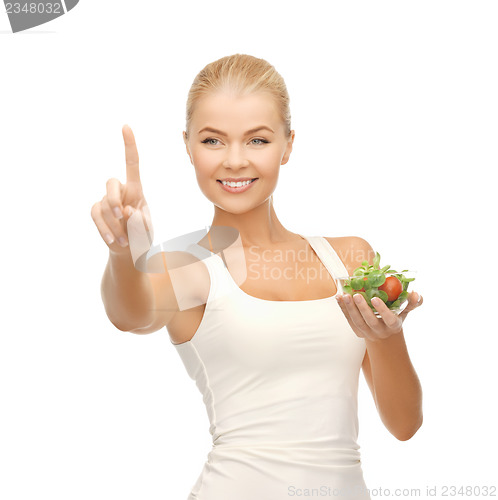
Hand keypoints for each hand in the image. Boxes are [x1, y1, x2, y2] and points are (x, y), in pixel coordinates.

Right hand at [90, 124, 152, 255]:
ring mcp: (107, 201)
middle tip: (122, 215)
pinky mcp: (97, 211)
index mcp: (136, 190)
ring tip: (125, 240)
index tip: (126, 127)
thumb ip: (140, 220)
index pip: (132, 164)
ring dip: (114, 223)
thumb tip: (127, 210)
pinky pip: (96, 215)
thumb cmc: (142, 236)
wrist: (130, 250)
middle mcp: (121, 191)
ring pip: (104, 204)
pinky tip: (113, 240)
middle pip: (111, 183)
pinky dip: (104, 228)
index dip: (129, 146)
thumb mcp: (147, 229)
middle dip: (114, 199)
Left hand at [335, 290, 422, 340]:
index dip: (382, 310)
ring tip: (345, 296)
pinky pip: (349, 320)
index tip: (375, 299)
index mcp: (393, 325)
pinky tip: (339, 298)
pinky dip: (343, 309)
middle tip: (356, 295)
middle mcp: (380, 331)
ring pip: (357, 321)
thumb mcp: (405, 310)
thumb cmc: (395, 317)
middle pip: (370, 321)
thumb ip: (412, 302)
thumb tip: (416, 294)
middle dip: (362, 308)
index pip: (389, 319)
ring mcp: (368, 332)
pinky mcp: (358, 332)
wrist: (385, 336)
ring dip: (350, 308)